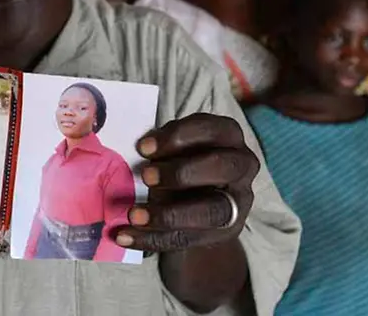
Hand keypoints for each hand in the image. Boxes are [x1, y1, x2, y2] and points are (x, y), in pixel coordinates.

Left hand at [116, 114, 258, 251]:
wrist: (200, 200)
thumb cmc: (184, 159)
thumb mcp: (177, 146)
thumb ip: (164, 147)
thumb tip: (138, 152)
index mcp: (228, 135)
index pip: (212, 129)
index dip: (178, 136)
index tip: (143, 147)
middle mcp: (242, 166)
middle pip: (222, 166)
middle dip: (181, 172)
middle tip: (145, 176)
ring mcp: (238, 201)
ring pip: (211, 211)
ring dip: (169, 214)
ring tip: (133, 215)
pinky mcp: (225, 231)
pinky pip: (189, 238)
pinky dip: (153, 239)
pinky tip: (125, 237)